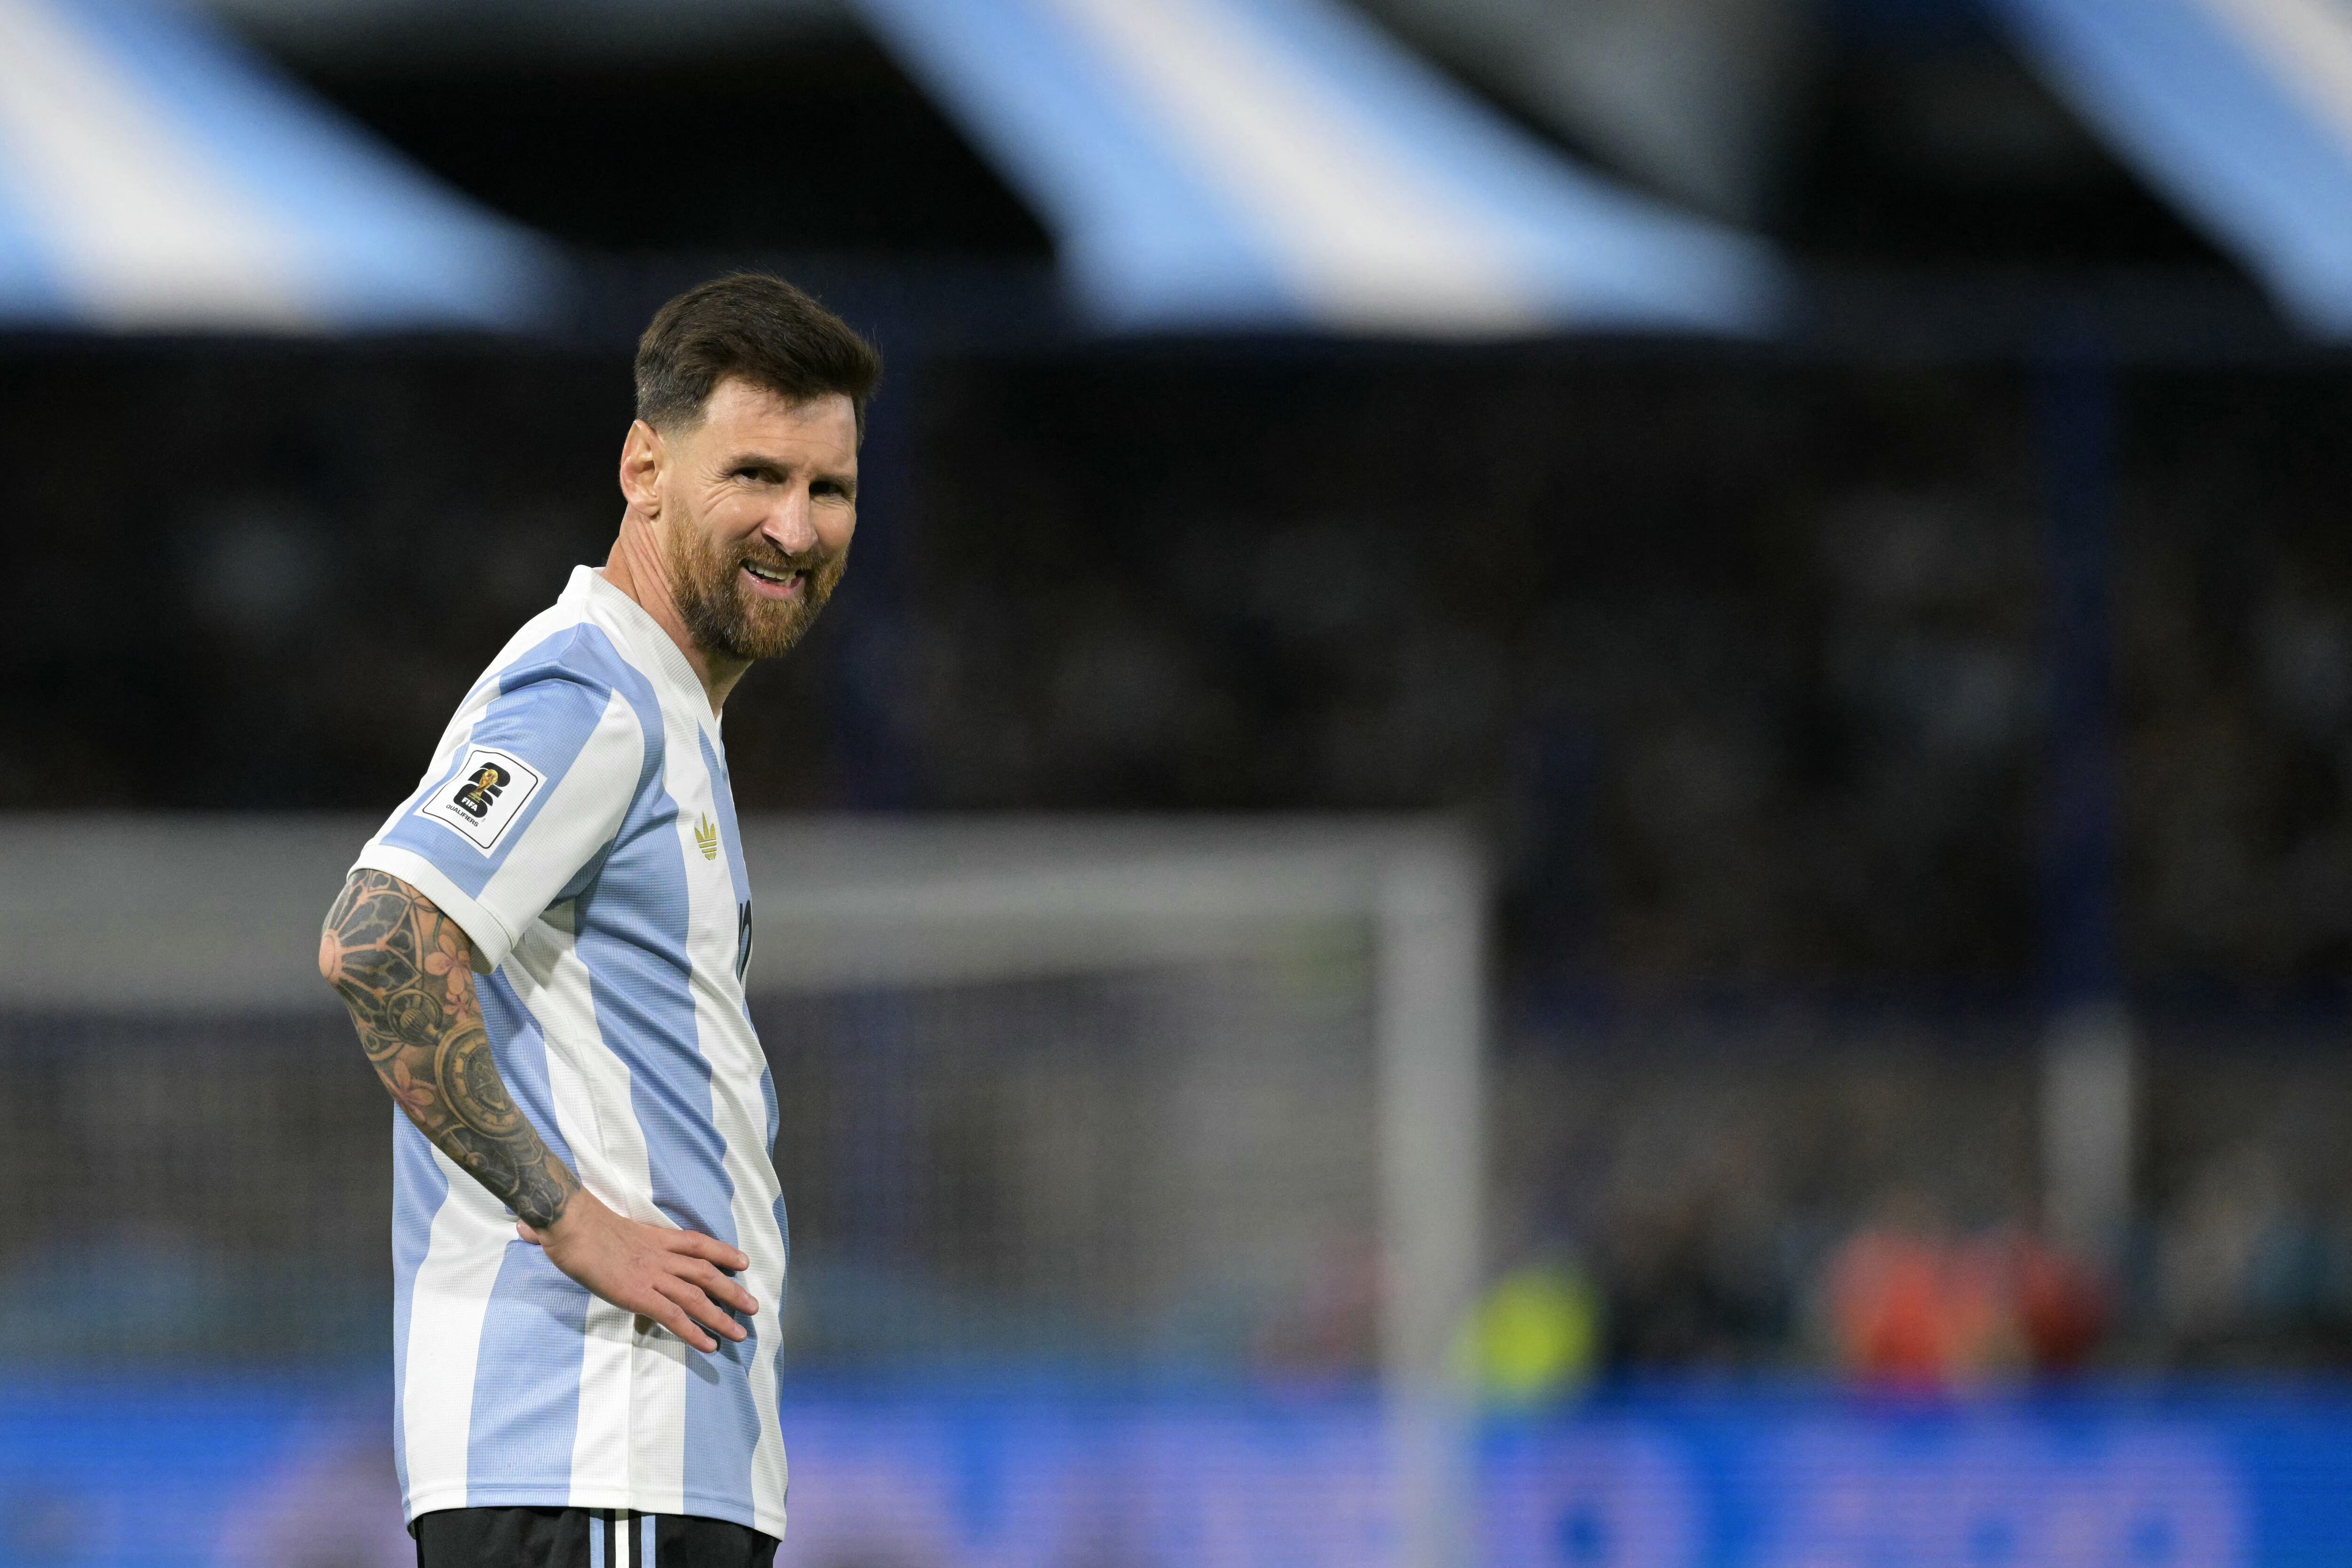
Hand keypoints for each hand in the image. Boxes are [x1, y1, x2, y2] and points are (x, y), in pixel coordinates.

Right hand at [517, 1189, 757, 1352]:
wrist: (569, 1221)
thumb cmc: (573, 1221)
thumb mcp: (588, 1223)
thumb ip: (580, 1231)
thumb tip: (528, 1230)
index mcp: (653, 1237)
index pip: (697, 1243)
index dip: (723, 1252)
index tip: (743, 1262)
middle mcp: (659, 1256)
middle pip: (706, 1272)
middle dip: (732, 1291)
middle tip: (753, 1306)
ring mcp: (651, 1275)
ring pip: (697, 1296)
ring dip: (722, 1315)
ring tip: (741, 1333)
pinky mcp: (638, 1294)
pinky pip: (674, 1315)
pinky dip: (694, 1331)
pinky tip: (709, 1345)